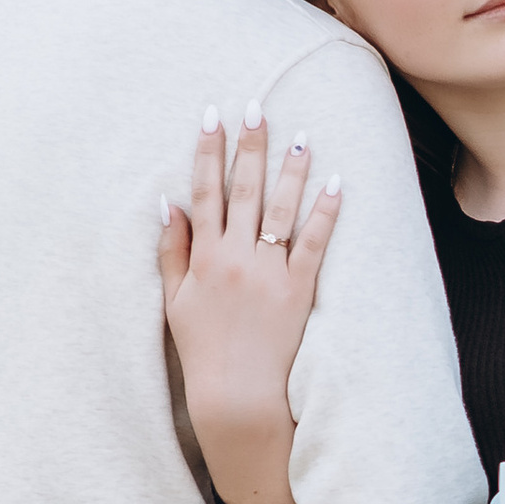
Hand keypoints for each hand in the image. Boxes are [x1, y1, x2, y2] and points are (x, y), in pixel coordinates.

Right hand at [159, 101, 342, 503]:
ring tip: (302, 135)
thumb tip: (168, 204)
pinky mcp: (299, 290)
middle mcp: (235, 258)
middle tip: (258, 108)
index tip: (212, 116)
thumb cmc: (204, 351)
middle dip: (250, 146)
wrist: (237, 396)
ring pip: (279, 210)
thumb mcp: (174, 302)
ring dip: (290, 170)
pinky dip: (325, 212)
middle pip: (243, 190)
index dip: (208, 151)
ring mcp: (268, 273)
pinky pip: (314, 243)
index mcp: (203, 257)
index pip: (205, 192)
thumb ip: (171, 251)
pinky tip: (336, 183)